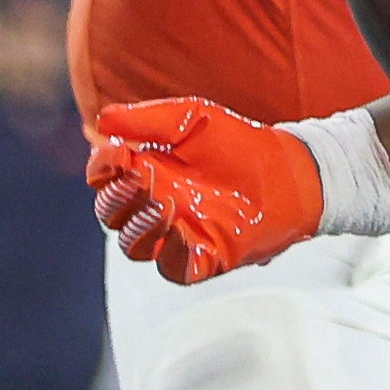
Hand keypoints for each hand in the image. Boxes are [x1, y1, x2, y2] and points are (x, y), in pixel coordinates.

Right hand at [89, 97, 322, 283]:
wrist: (289, 171)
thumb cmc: (239, 143)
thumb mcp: (190, 119)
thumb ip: (147, 120)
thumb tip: (102, 123)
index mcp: (146, 171)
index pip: (104, 178)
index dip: (101, 169)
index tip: (115, 155)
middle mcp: (156, 204)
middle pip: (111, 215)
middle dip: (116, 198)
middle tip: (140, 179)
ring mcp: (178, 234)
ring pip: (135, 246)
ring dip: (139, 226)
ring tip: (164, 203)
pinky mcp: (205, 257)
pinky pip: (173, 270)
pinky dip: (169, 255)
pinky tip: (180, 231)